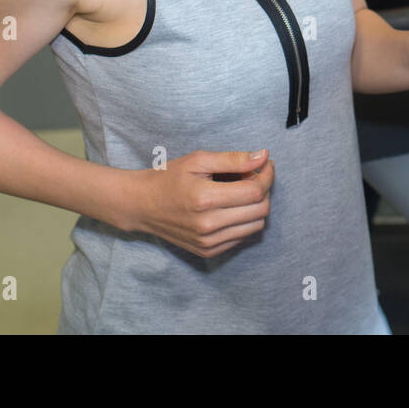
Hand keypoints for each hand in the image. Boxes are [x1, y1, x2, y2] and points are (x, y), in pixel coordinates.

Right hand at [132, 149, 274, 257]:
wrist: (141, 205)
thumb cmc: (168, 177)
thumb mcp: (198, 160)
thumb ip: (234, 159)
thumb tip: (264, 156)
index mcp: (205, 199)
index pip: (256, 191)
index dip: (267, 175)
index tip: (265, 164)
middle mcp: (208, 225)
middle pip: (260, 210)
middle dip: (264, 189)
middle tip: (253, 175)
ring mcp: (208, 242)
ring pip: (256, 225)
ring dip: (257, 206)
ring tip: (242, 191)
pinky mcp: (208, 251)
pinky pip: (242, 236)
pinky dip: (245, 220)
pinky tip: (231, 206)